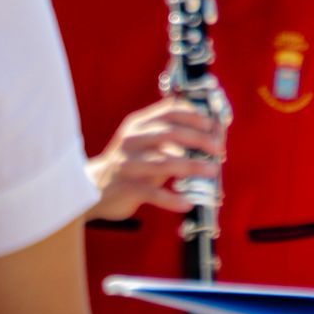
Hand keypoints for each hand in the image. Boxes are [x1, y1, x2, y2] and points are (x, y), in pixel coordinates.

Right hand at [86, 97, 225, 221]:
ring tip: (212, 171)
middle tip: (219, 149)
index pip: (169, 111)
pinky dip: (172, 199)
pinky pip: (153, 193)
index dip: (194, 116)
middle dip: (199, 140)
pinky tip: (188, 202)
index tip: (212, 125)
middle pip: (170, 133)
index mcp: (139, 124)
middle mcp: (132, 139)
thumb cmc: (131, 164)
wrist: (94, 188)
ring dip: (193, 166)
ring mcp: (128, 163)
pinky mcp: (126, 187)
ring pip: (164, 162)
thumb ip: (171, 136)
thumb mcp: (146, 142)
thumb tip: (211, 133)